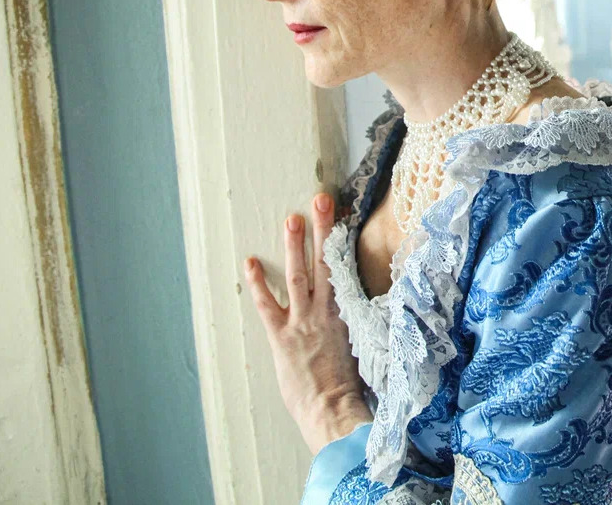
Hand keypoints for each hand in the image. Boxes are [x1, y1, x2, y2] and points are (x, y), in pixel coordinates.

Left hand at [246, 193, 371, 453]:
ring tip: (291, 219)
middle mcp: (326, 311)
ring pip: (298, 276)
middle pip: (325, 263)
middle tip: (321, 200)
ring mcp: (303, 322)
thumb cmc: (351, 387)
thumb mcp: (362, 349)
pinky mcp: (283, 337)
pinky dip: (258, 284)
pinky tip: (250, 263)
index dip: (341, 241)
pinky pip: (268, 305)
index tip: (341, 215)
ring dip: (295, 247)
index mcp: (348, 312)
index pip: (344, 268)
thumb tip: (357, 309)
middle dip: (323, 230)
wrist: (335, 410)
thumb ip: (356, 324)